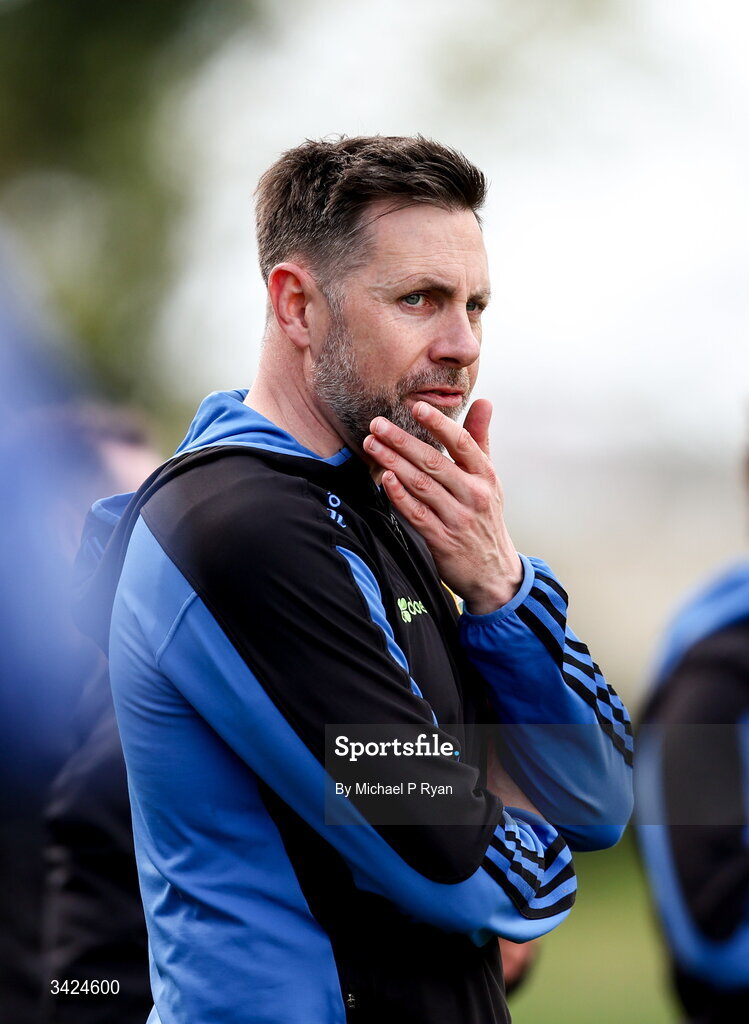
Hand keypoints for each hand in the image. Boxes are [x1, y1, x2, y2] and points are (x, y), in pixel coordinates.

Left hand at [363, 398, 522, 614]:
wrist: (494, 572)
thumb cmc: (485, 516)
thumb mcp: (489, 478)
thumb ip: (480, 440)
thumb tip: (484, 401)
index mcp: (485, 476)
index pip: (461, 443)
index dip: (438, 423)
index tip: (416, 406)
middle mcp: (474, 495)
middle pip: (434, 462)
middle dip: (402, 441)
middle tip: (377, 424)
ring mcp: (458, 518)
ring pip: (422, 485)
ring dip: (394, 463)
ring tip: (372, 445)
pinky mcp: (443, 540)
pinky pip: (417, 514)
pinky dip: (400, 496)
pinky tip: (384, 479)